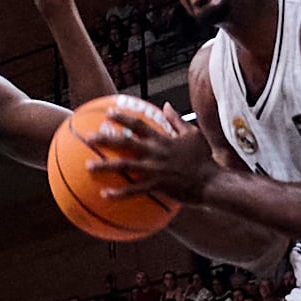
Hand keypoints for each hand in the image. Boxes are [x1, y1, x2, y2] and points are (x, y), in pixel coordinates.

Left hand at [88, 97, 216, 200]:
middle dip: (106, 139)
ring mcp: (155, 169)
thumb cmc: (204, 158)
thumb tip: (166, 105)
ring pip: (125, 166)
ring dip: (105, 166)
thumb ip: (177, 120)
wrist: (212, 181)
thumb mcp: (193, 134)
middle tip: (89, 137)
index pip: (139, 125)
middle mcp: (155, 152)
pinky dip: (119, 193)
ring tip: (88, 167)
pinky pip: (135, 190)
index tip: (107, 114)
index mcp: (162, 140)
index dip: (122, 118)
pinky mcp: (158, 185)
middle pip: (126, 142)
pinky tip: (105, 195)